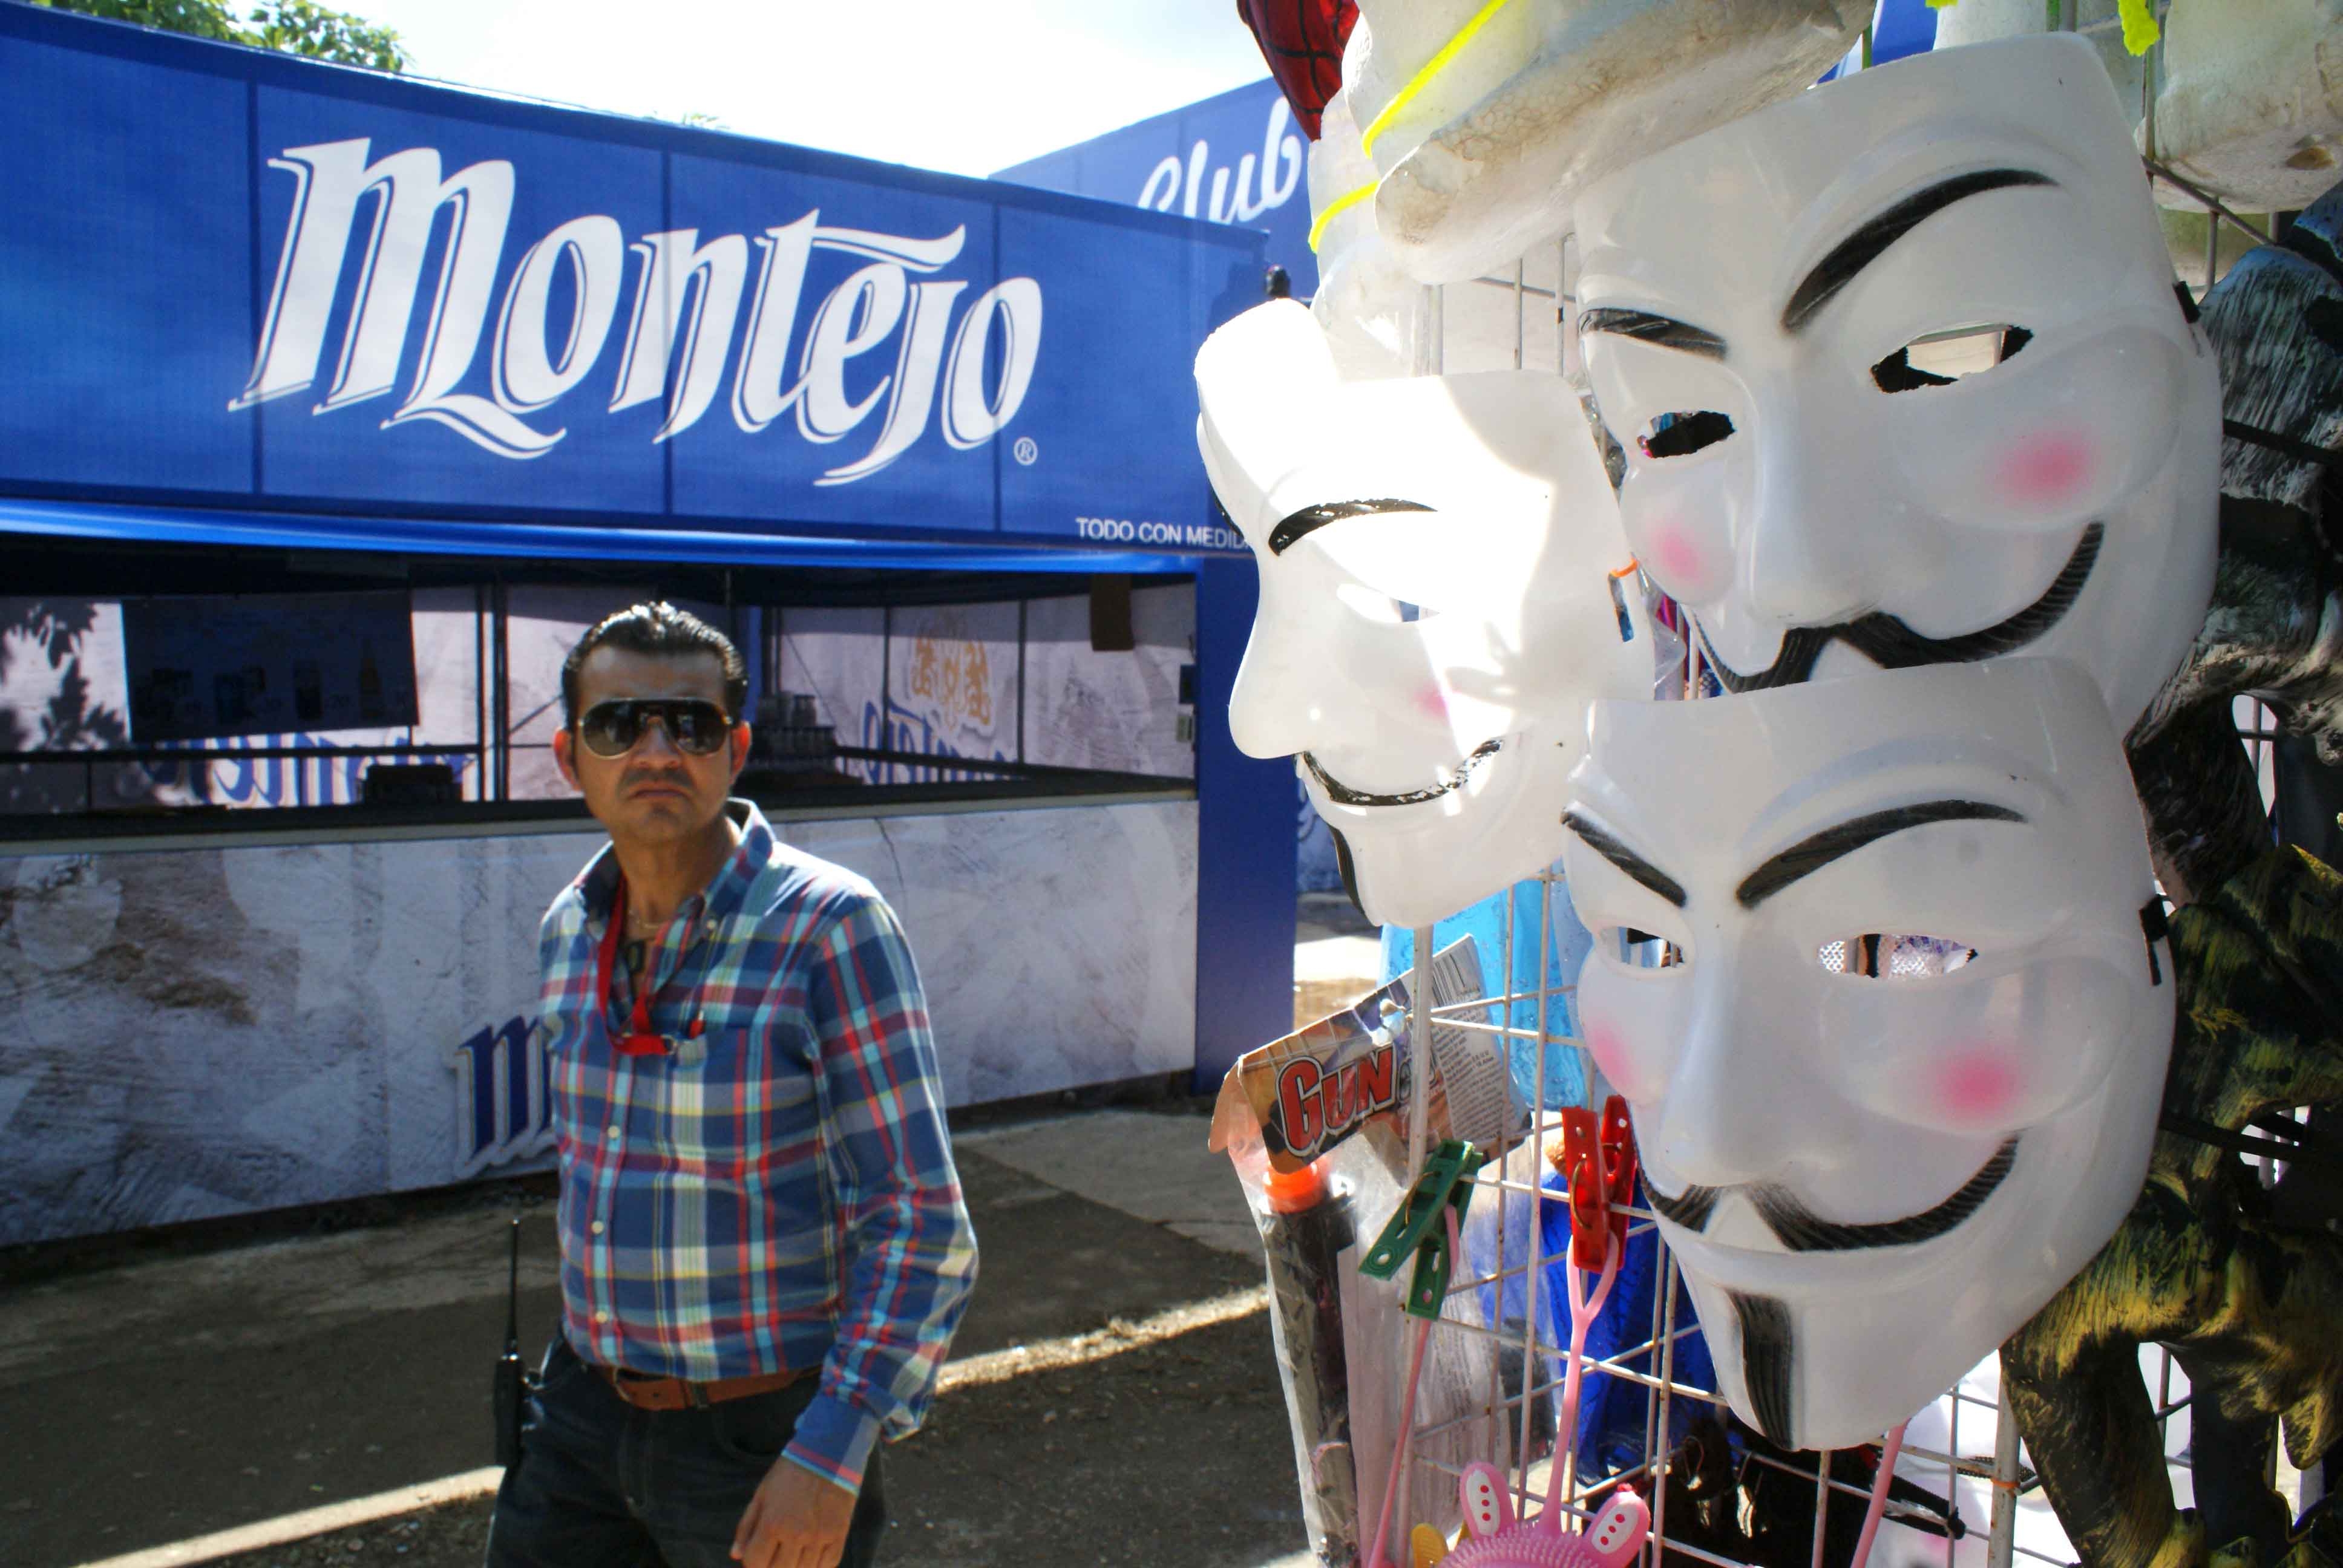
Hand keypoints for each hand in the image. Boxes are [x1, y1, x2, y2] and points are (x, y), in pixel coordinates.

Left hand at [730, 1455, 855, 1567]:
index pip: (755, 1563)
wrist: (828, 1453)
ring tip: (793, 1554)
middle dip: (772, 1567)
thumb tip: (736, 1555)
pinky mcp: (839, 1534)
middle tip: (775, 1555)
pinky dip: (818, 1565)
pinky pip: (827, 1565)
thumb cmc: (789, 1473)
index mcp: (772, 1523)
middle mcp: (796, 1535)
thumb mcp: (761, 1495)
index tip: (757, 1556)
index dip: (753, 1564)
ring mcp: (819, 1537)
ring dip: (795, 1566)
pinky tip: (811, 1556)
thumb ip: (747, 1527)